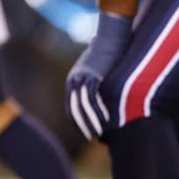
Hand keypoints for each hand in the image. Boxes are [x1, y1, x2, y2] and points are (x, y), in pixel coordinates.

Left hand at [66, 12, 131, 139]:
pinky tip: (106, 119)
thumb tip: (100, 100)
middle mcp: (73, 81)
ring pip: (83, 105)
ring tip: (98, 133)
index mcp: (72, 82)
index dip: (76, 121)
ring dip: (91, 121)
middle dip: (81, 125)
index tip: (83, 133)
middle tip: (89, 137)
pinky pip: (93, 97)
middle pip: (74, 108)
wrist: (108, 41)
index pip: (70, 107)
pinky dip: (98, 109)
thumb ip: (94, 86)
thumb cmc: (104, 58)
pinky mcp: (92, 76)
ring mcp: (82, 78)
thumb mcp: (95, 73)